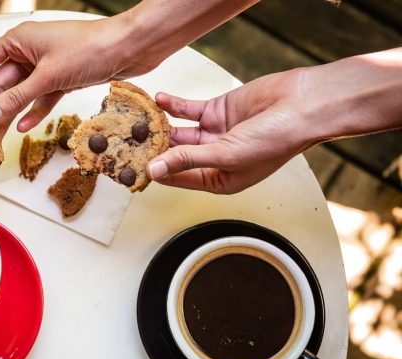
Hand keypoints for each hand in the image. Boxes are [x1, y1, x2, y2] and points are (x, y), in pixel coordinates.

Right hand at [0, 16, 149, 134]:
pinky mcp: (62, 79)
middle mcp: (28, 51)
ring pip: (21, 93)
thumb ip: (18, 96)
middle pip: (1, 82)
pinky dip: (34, 111)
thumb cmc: (90, 48)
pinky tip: (24, 127)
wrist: (130, 47)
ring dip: (10, 113)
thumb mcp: (48, 76)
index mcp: (18, 40)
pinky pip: (41, 98)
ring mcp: (46, 66)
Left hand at [146, 48, 401, 193]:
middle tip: (131, 141)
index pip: (179, 179)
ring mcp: (216, 134)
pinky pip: (189, 110)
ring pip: (179, 132)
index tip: (134, 167)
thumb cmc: (277, 140)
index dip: (158, 173)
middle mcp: (216, 159)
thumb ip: (187, 160)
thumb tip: (156, 170)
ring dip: (161, 126)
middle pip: (176, 155)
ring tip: (141, 121)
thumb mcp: (225, 155)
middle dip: (155, 148)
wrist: (303, 105)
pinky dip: (174, 105)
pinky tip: (159, 101)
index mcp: (221, 181)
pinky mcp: (218, 111)